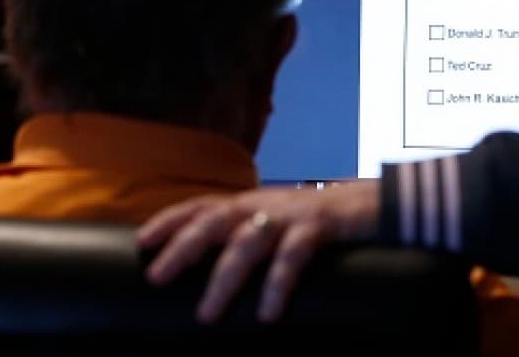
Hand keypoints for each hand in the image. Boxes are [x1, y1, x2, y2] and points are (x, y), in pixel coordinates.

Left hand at [137, 179, 380, 323]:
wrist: (376, 204)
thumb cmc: (321, 222)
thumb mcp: (278, 223)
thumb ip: (249, 237)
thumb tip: (214, 273)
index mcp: (251, 203)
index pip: (202, 205)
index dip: (171, 219)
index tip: (142, 241)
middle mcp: (265, 203)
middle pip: (214, 219)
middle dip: (183, 246)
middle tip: (158, 277)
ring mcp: (291, 213)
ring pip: (247, 242)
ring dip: (224, 278)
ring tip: (207, 314)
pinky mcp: (320, 226)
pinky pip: (293, 256)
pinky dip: (277, 284)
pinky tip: (268, 313)